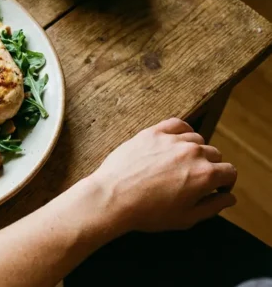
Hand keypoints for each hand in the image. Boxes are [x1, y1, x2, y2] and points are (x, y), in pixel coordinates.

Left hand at [89, 118, 236, 232]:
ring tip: (181, 163)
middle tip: (194, 179)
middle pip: (214, 154)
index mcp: (205, 175)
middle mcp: (193, 153)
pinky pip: (177, 124)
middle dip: (210, 167)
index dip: (224, 183)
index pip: (229, 172)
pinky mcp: (152, 132)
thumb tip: (229, 197)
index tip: (215, 189)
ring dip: (195, 150)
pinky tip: (178, 140)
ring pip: (196, 139)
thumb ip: (213, 207)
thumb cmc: (147, 212)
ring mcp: (172, 140)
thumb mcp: (186, 218)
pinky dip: (182, 130)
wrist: (112, 197)